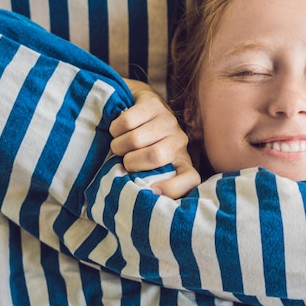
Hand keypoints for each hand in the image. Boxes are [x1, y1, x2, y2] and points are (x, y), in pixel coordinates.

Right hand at [109, 79, 200, 197]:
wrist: (135, 108)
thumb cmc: (140, 148)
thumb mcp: (146, 170)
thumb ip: (146, 183)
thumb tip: (138, 203)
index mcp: (181, 162)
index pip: (190, 179)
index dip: (174, 188)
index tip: (152, 192)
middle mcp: (180, 141)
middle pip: (155, 156)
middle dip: (130, 161)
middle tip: (124, 159)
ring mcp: (168, 120)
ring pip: (135, 140)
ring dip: (118, 145)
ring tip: (120, 144)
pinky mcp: (153, 102)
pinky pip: (127, 122)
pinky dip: (115, 128)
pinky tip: (118, 129)